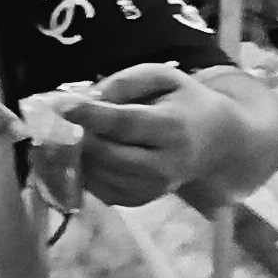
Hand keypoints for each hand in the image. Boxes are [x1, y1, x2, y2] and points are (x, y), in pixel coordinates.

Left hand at [68, 63, 277, 210]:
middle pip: (109, 155)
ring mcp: (154, 187)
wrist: (215, 141)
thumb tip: (88, 97)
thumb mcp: (162, 77)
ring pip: (102, 176)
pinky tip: (90, 155)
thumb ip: (125, 81)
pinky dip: (89, 174)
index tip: (62, 105)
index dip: (90, 115)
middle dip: (81, 137)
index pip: (125, 123)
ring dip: (81, 156)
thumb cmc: (183, 102)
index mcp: (172, 126)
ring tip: (79, 135)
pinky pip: (104, 192)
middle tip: (67, 121)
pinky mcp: (143, 200)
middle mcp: (165, 163)